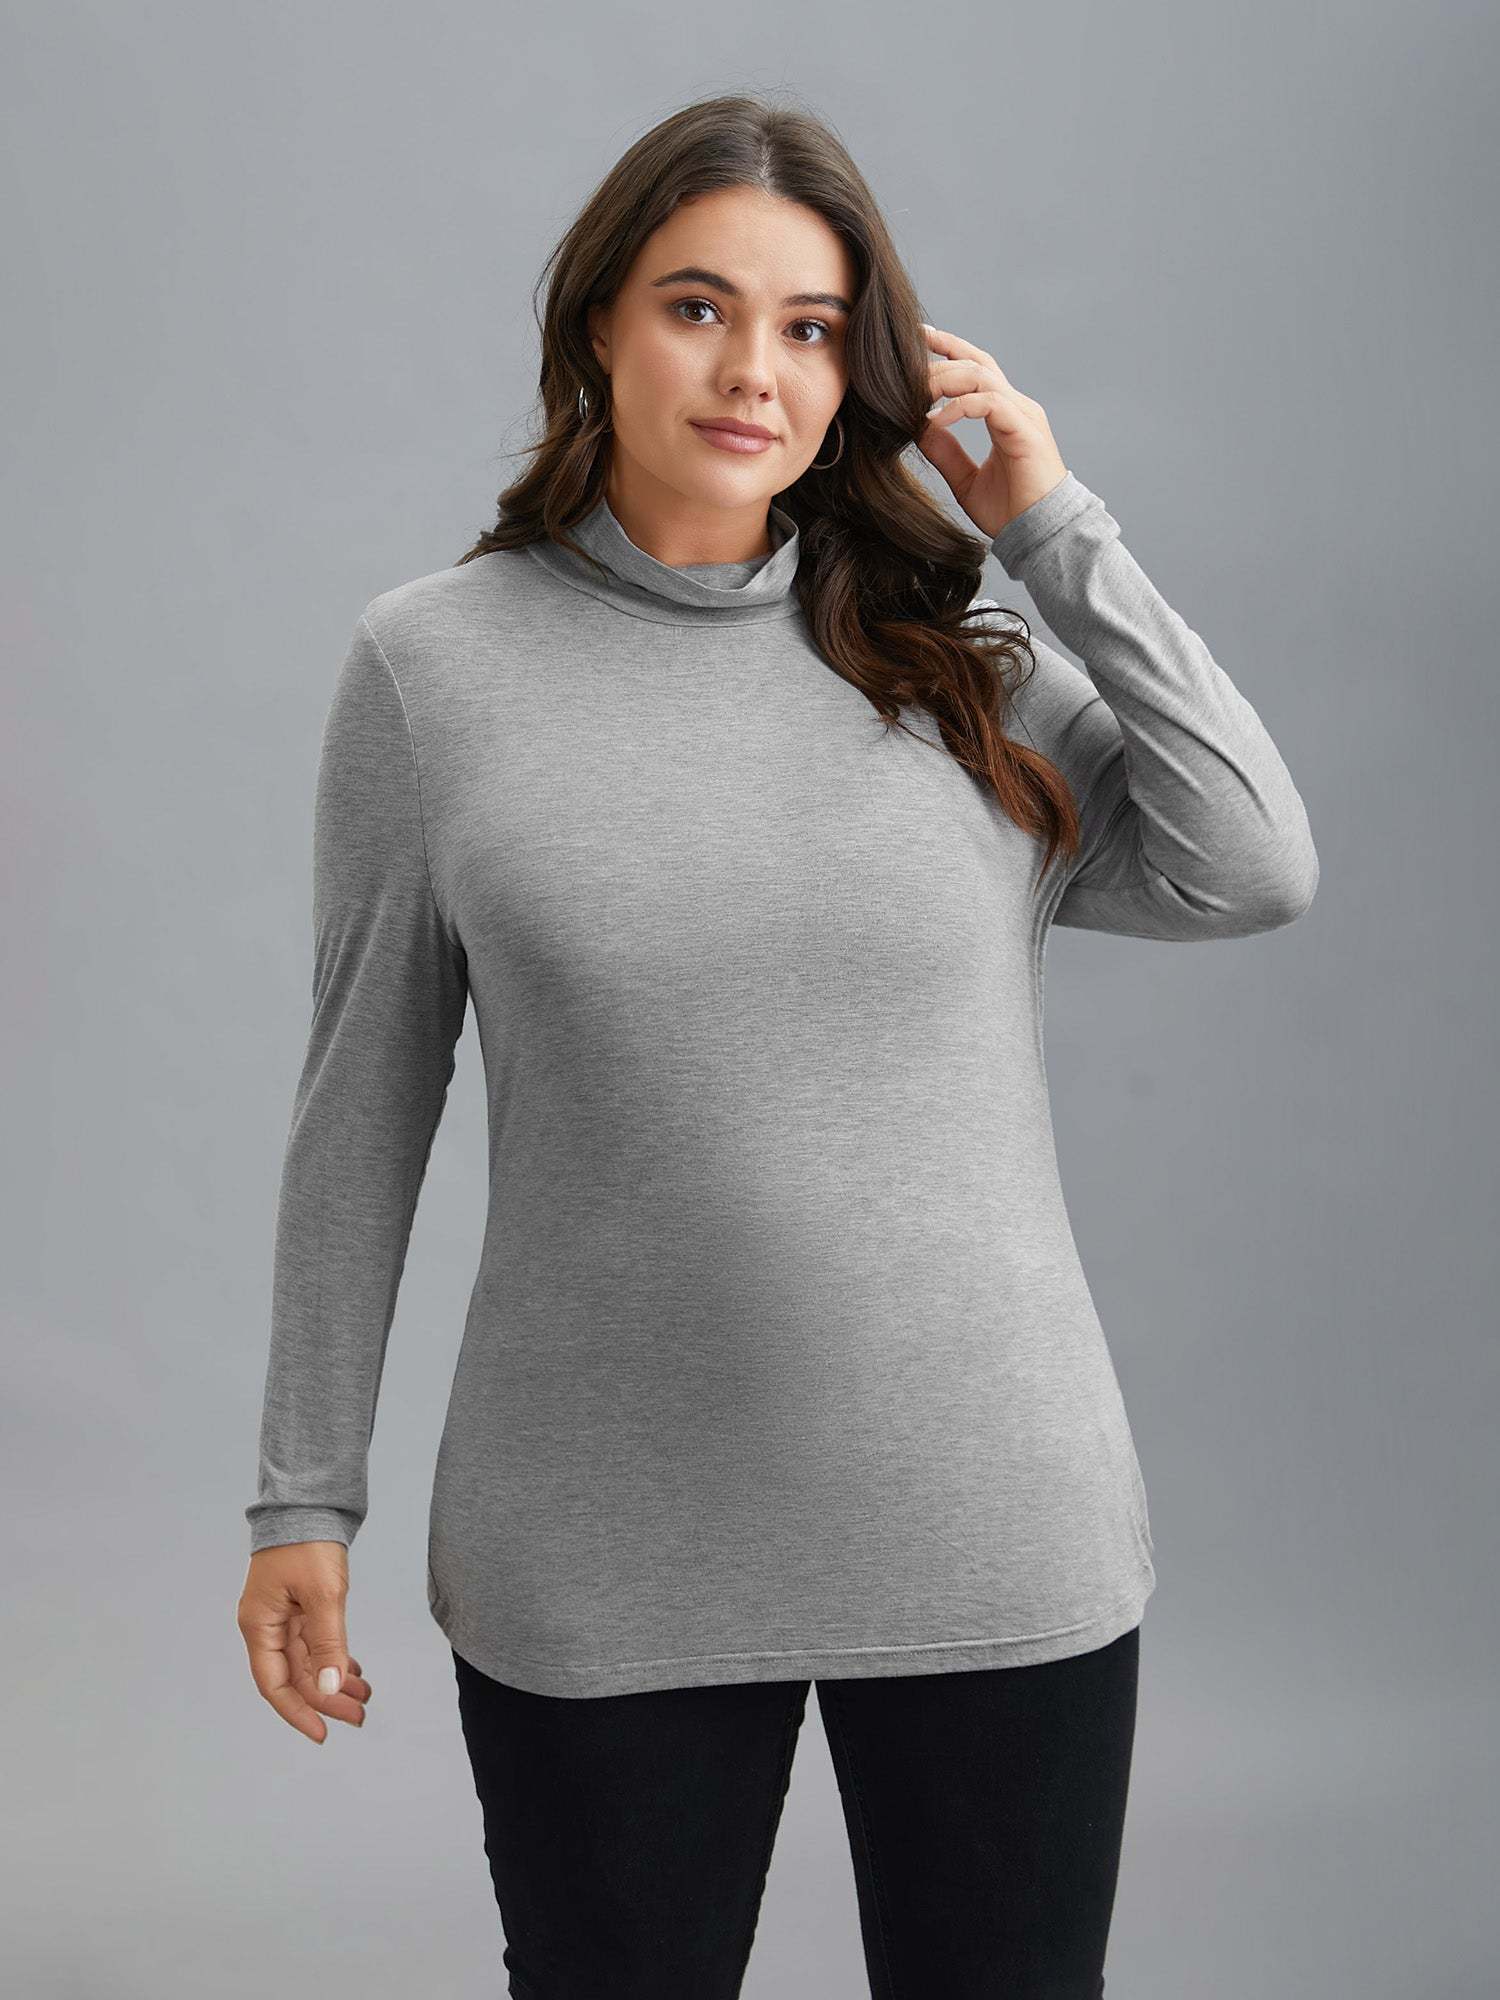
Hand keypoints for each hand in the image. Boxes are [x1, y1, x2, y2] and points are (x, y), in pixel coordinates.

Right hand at [237, 1541, 371, 1743]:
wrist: (311, 1500)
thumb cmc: (308, 1542)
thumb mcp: (322, 1594)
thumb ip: (326, 1642)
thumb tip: (327, 1687)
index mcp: (260, 1625)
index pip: (275, 1684)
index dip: (297, 1712)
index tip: (323, 1733)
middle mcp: (267, 1625)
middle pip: (295, 1675)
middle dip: (326, 1698)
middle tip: (359, 1714)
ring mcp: (283, 1615)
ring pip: (308, 1661)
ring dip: (333, 1680)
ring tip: (363, 1695)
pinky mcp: (300, 1604)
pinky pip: (315, 1642)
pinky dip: (334, 1658)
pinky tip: (354, 1671)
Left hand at [915, 322, 1069, 540]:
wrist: (1040, 536)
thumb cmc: (1010, 512)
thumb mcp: (965, 479)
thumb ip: (945, 452)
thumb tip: (919, 429)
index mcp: (1005, 413)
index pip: (976, 368)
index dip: (949, 349)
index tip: (918, 339)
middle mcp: (1016, 407)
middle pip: (975, 364)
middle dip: (939, 358)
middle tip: (904, 362)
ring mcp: (1023, 416)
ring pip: (980, 377)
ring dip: (944, 381)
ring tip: (915, 395)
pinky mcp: (1024, 431)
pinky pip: (989, 403)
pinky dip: (958, 407)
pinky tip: (935, 421)